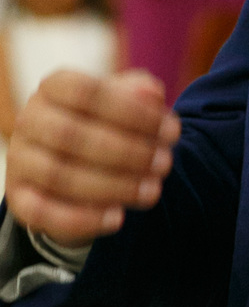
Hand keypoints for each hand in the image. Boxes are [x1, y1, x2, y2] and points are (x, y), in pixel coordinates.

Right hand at [5, 69, 179, 244]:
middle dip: (128, 153)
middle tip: (165, 164)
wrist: (75, 167)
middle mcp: (29, 121)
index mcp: (53, 88)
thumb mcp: (125, 104)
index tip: (173, 131)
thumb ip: (139, 94)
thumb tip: (152, 93)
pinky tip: (118, 218)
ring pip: (60, 176)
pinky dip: (82, 219)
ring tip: (152, 191)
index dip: (133, 112)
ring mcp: (20, 161)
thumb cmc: (106, 125)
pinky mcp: (18, 199)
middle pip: (72, 135)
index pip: (86, 91)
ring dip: (113, 186)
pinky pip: (42, 212)